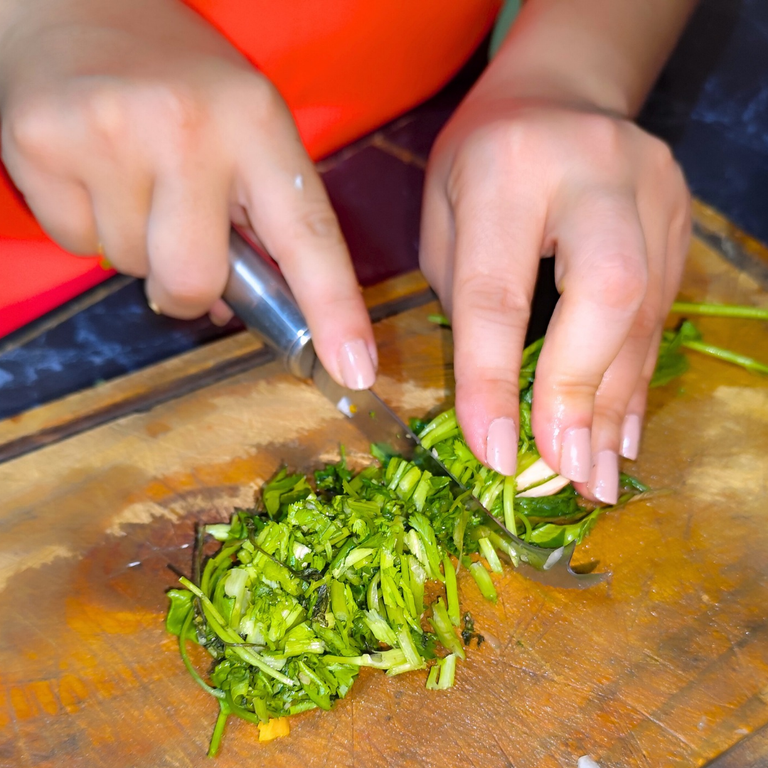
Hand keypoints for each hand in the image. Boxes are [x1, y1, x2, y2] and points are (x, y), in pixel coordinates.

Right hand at [0, 0, 375, 388]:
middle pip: (195, 281)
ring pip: (131, 266)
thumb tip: (237, 312)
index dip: (336, 312)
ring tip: (134, 176)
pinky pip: (75, 241)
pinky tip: (92, 169)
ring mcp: (111, 133)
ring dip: (137, 244)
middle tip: (180, 238)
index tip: (356, 371)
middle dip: (188, 286)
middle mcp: (190, 128)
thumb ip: (258, 219)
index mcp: (258, 126)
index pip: (309, 237)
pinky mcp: (41, 141)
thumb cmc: (180, 82)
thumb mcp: (245, 130)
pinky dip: (86, 223)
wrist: (74, 4)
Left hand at [421, 90, 689, 502]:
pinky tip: (620, 430)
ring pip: (644, 312)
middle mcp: (593, 170)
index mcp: (507, 168)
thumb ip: (468, 302)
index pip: (497, 293)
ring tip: (595, 475)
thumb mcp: (443, 220)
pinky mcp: (679, 214)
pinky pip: (660, 311)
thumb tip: (504, 405)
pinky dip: (633, 379)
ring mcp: (652, 188)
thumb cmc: (478, 165)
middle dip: (581, 392)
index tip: (495, 454)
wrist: (557, 98)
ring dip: (615, 404)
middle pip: (607, 292)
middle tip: (565, 470)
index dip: (493, 381)